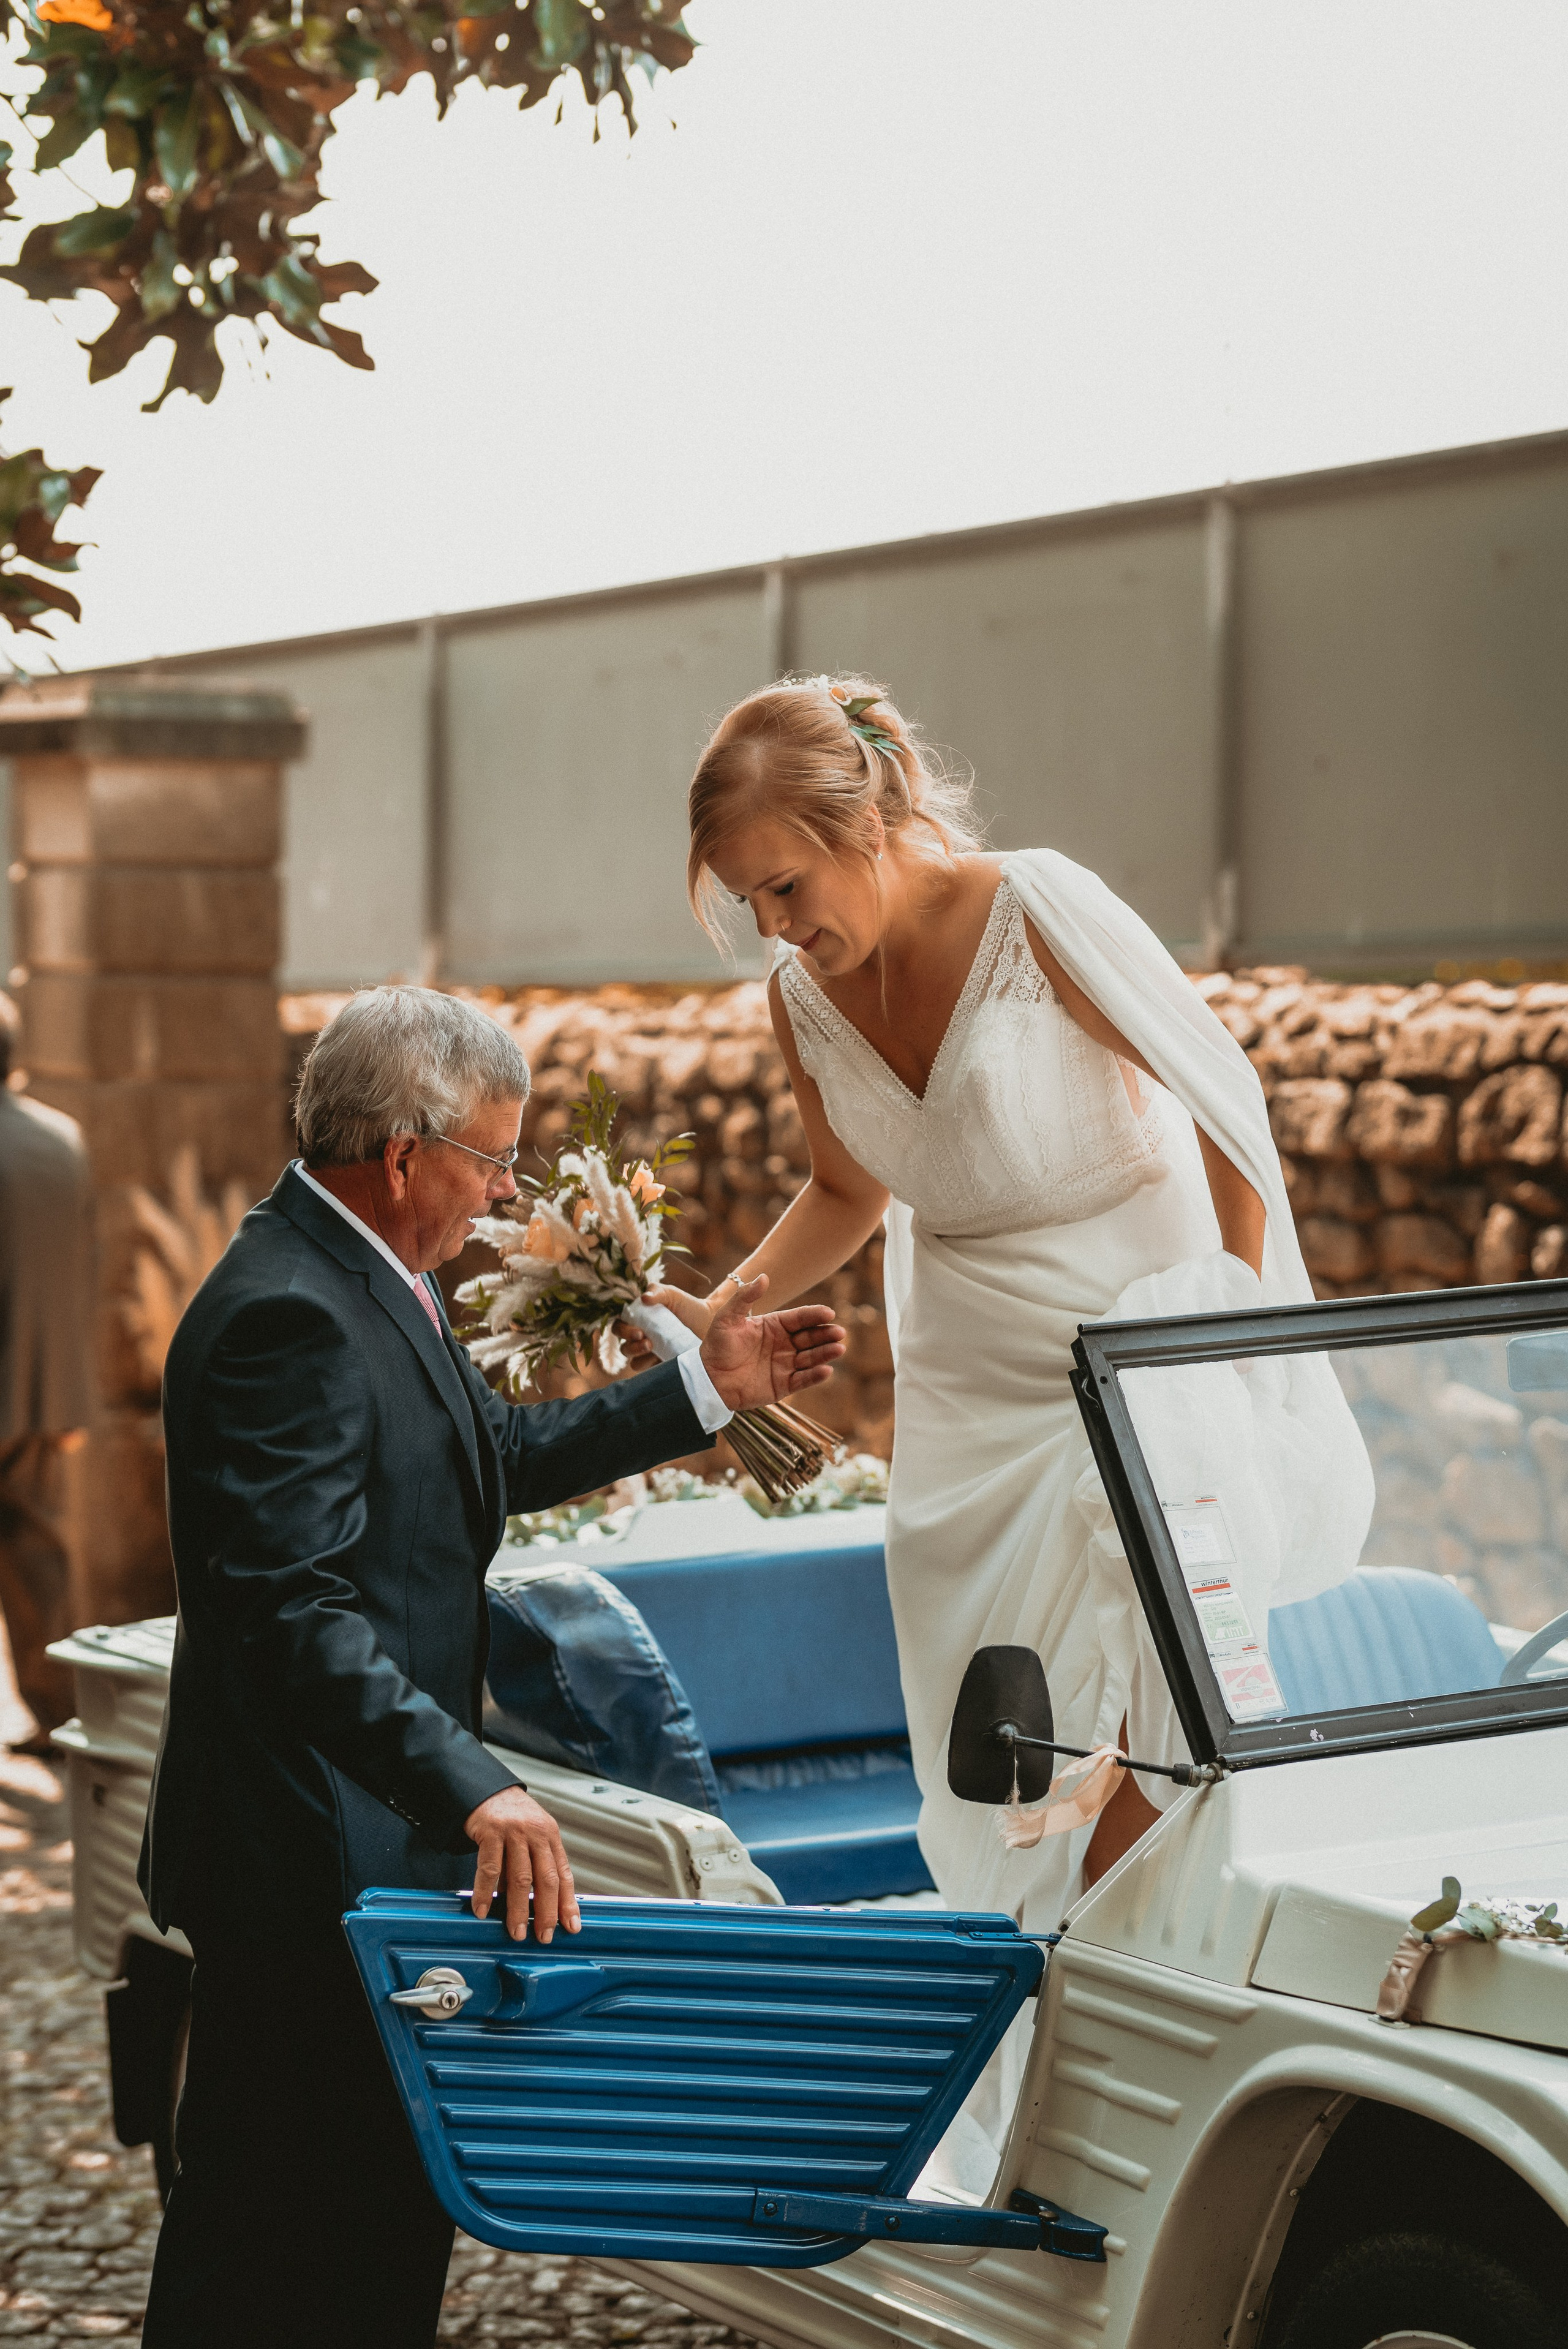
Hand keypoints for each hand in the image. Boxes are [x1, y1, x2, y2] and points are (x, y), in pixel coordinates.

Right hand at [463, 1784, 580, 1942]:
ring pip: (520, 1878)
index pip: (564, 1874)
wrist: (487, 1788)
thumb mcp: (533, 1834)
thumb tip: (542, 1904)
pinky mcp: (491, 1831)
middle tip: (543, 1936)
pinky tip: (482, 1909)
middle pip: (546, 1879)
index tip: (572, 1926)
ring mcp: (514, 1831)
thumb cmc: (511, 1817)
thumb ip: (538, 1863)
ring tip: (516, 1931)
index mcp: (550, 1836)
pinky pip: (489, 1868)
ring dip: (518, 1909)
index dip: (568, 1902)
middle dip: (547, 1912)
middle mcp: (536, 1833)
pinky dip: (486, 1892)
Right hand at [615, 1283, 712, 1367]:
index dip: (623, 1330)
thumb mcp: (672, 1295)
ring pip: (633, 1361)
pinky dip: (651, 1365)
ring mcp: (649, 1353)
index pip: (619, 1326)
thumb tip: (643, 1298)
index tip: (638, 1331)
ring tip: (653, 1348)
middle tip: (646, 1341)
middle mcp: (640, 1337)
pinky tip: (661, 1359)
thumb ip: (657, 1292)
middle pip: (623, 1346)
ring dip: (639, 1355)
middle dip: (631, 1345)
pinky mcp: (659, 1365)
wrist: (709, 1322)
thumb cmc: (688, 1306)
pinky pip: (647, 1370)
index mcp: (638, 1320)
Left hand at [697, 1274, 845, 1411]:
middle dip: (826, 1334)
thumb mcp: (727, 1318)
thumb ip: (745, 1297)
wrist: (708, 1379)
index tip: (828, 1313)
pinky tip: (826, 1370)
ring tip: (839, 1349)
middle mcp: (783, 1344)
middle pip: (810, 1337)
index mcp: (774, 1326)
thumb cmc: (716, 1346)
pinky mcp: (783, 1385)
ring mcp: (785, 1365)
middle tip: (839, 1332)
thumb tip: (764, 1276)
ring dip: (826, 1353)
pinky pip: (803, 1379)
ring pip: (811, 1357)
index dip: (814, 1315)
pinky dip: (815, 1376)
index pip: (799, 1318)